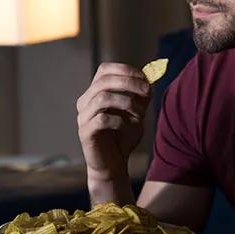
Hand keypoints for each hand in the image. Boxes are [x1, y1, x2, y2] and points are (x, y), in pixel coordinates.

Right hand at [76, 62, 150, 187]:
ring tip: (139, 113)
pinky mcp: (85, 132)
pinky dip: (119, 120)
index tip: (144, 78)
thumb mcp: (137, 112)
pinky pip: (102, 119)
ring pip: (102, 97)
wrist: (114, 164)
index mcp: (95, 92)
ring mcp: (83, 117)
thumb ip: (142, 95)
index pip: (104, 70)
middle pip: (104, 81)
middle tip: (147, 92)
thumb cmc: (124, 135)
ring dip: (126, 102)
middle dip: (129, 83)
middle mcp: (85, 101)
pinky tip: (126, 126)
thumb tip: (151, 76)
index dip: (124, 70)